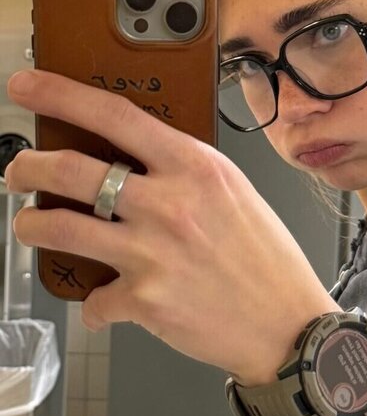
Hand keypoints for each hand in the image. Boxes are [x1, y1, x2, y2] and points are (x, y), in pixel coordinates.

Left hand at [5, 69, 341, 386]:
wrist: (290, 327)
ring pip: (61, 227)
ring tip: (30, 225)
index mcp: (194, 168)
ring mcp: (152, 253)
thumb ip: (183, 173)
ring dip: (32, 225)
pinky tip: (102, 304)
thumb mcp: (234, 194)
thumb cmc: (267, 263)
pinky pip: (94, 300)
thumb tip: (133, 163)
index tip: (27, 87)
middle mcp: (169, 205)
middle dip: (28, 167)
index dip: (59, 95)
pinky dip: (94, 304)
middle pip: (72, 170)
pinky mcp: (144, 300)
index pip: (114, 115)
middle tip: (17, 172)